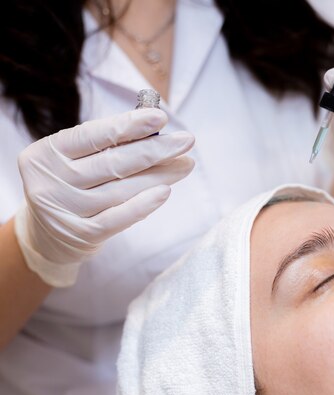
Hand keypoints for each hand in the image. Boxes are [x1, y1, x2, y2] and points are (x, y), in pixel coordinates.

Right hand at [14, 109, 194, 286]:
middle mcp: (51, 181)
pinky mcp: (80, 235)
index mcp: (46, 153)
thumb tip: (156, 132)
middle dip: (155, 149)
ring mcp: (65, 210)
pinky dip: (143, 205)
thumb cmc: (69, 185)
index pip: (92, 135)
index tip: (161, 117)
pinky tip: (165, 191)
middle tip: (187, 140)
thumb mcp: (74, 160)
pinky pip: (118, 219)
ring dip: (160, 175)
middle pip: (112, 162)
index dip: (128, 125)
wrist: (44, 235)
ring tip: (185, 164)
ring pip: (121, 189)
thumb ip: (106, 145)